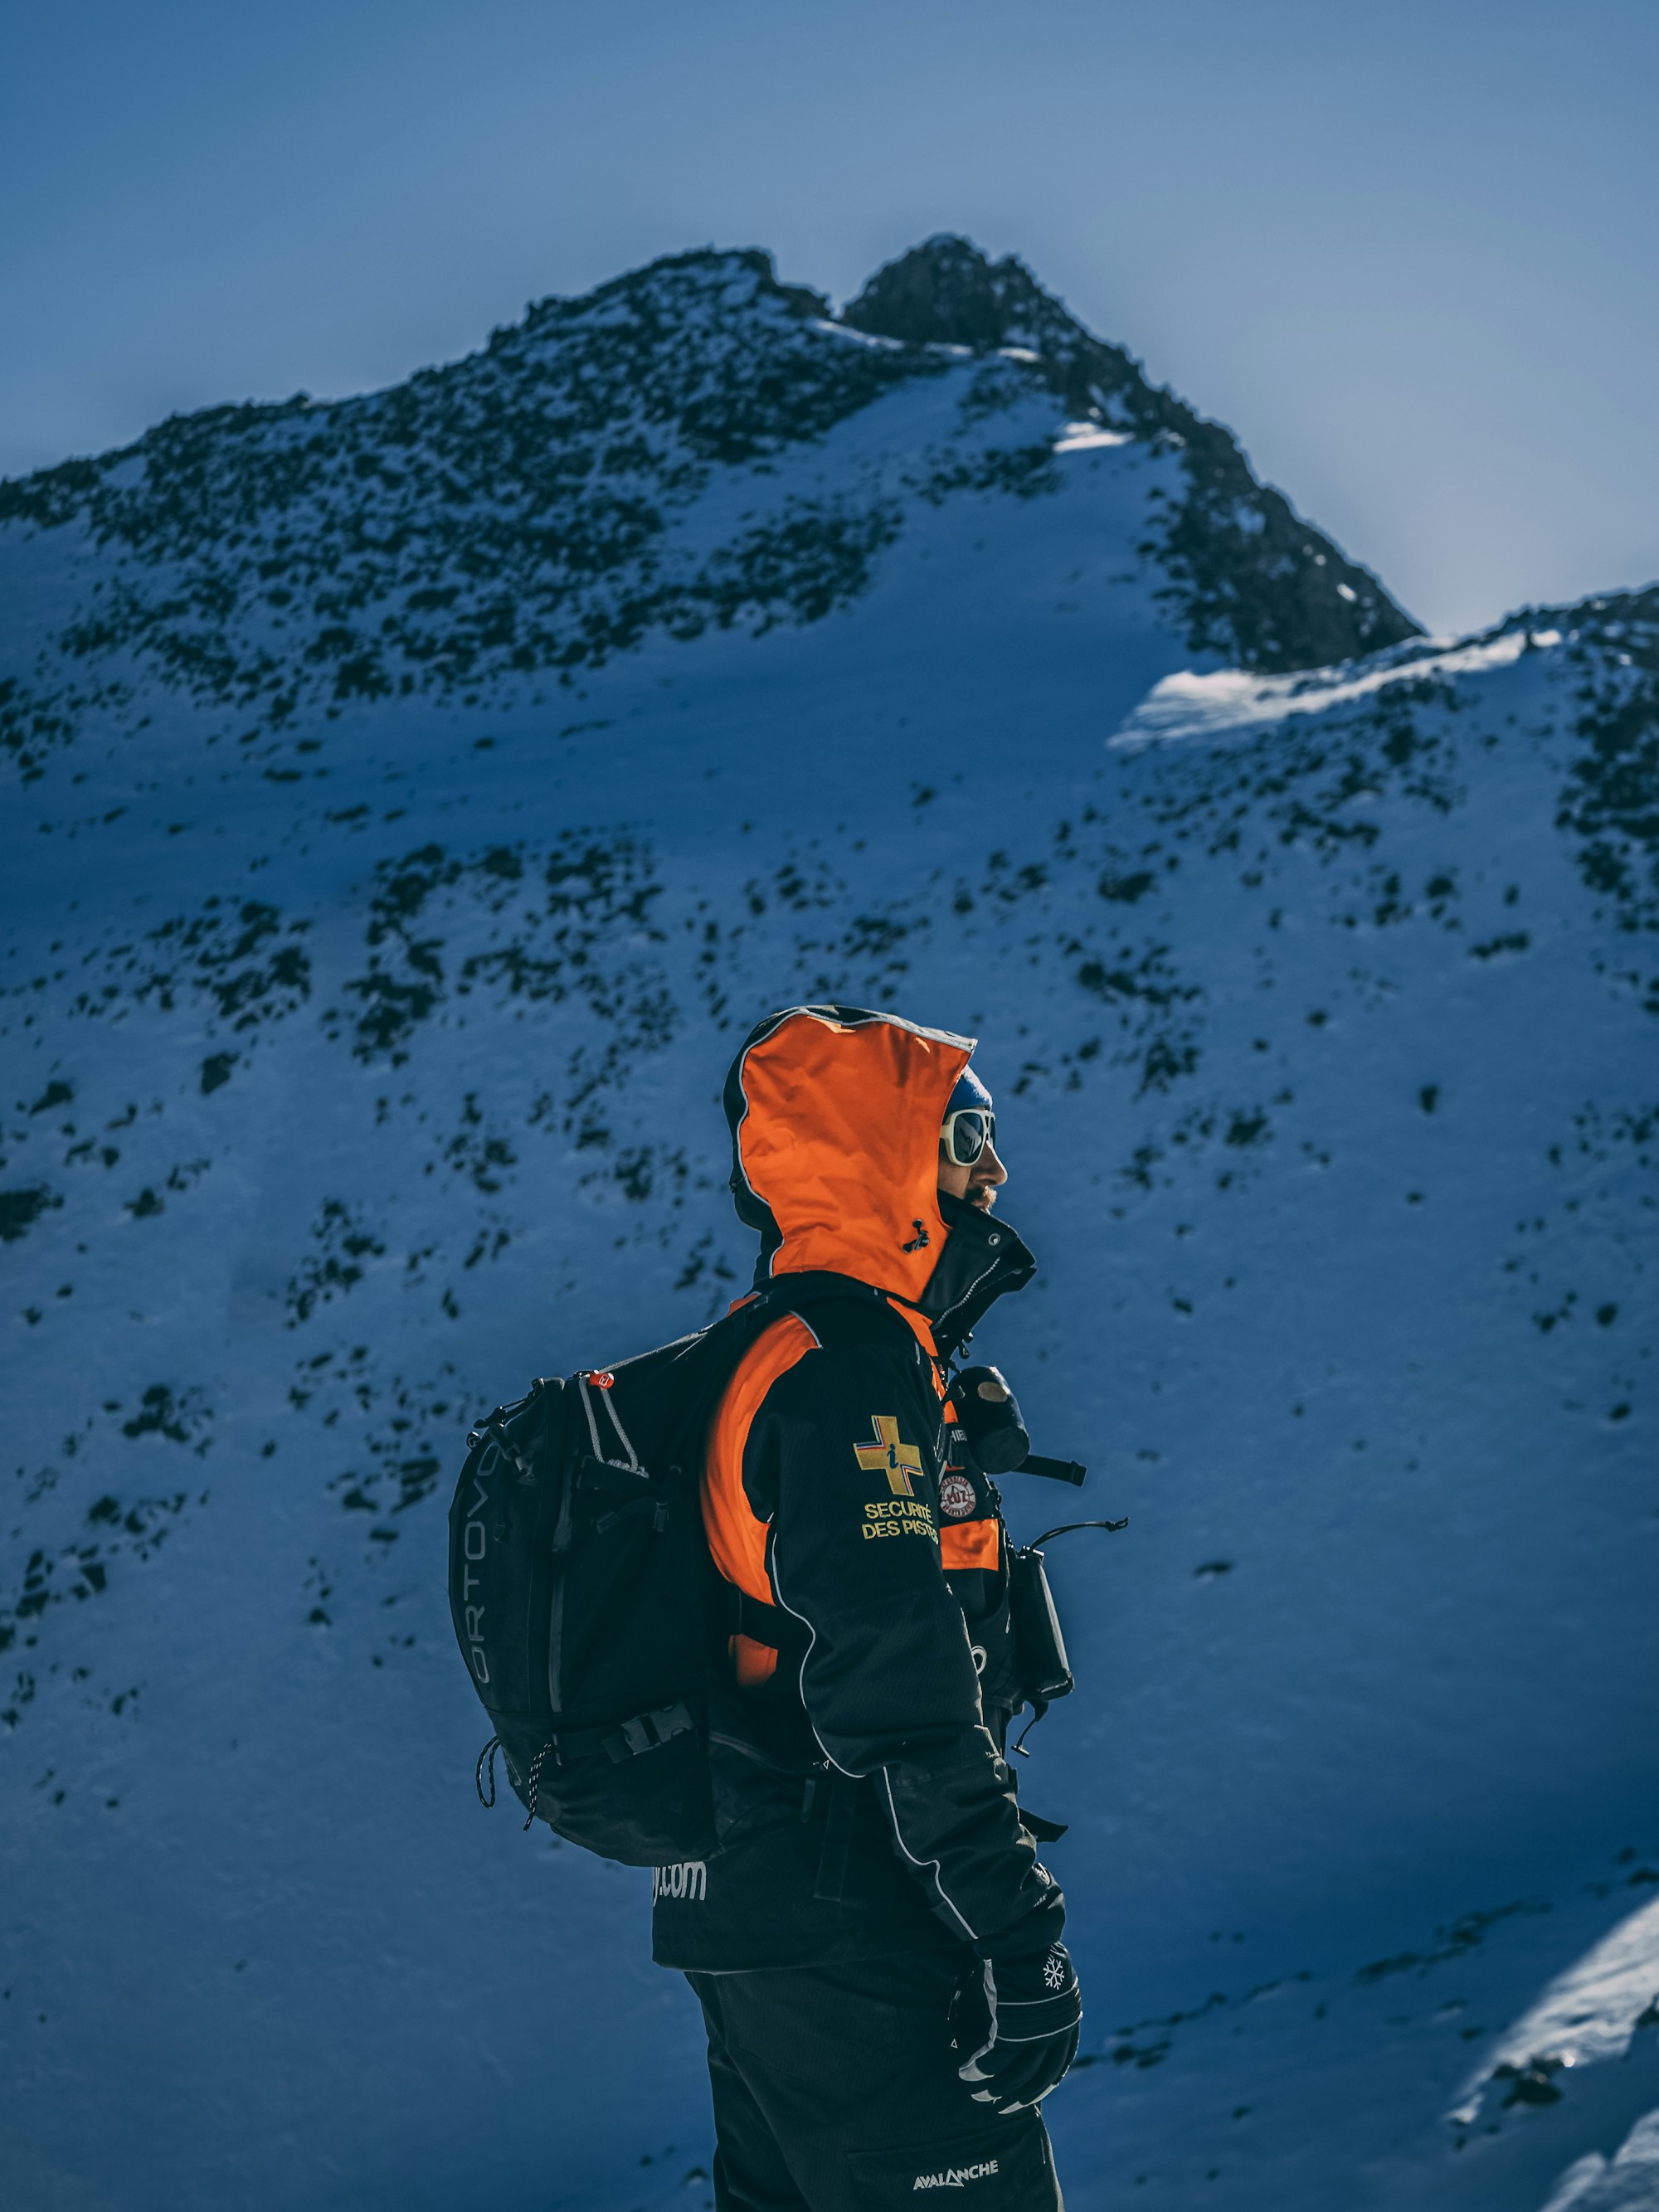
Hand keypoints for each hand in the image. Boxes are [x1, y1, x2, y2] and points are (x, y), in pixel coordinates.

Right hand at [950, 1941, 1080, 2113]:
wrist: (1020, 1933)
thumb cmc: (1024, 1954)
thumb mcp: (1035, 1985)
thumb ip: (1032, 2009)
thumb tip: (1015, 2021)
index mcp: (1067, 2020)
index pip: (1060, 2065)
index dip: (1043, 2084)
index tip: (1028, 2096)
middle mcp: (1058, 2031)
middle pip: (1040, 2077)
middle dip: (1017, 2095)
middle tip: (998, 2106)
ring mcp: (1038, 2032)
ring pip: (1016, 2074)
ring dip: (994, 2087)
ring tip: (976, 2092)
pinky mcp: (1015, 2028)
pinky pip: (995, 2060)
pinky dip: (979, 2070)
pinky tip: (965, 2072)